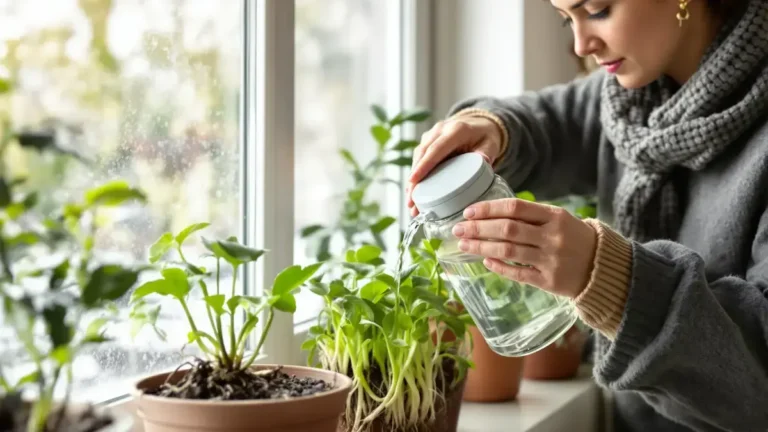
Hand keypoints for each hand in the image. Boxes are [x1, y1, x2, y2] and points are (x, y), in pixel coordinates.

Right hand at [407, 115, 503, 216]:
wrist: (478, 124)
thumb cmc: (485, 136)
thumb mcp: (491, 143)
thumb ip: (487, 152)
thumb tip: (484, 162)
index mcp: (456, 130)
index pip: (436, 149)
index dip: (424, 165)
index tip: (414, 180)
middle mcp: (440, 130)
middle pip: (422, 155)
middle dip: (414, 179)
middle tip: (411, 201)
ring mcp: (431, 135)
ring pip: (417, 157)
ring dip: (412, 180)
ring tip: (412, 202)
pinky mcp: (427, 142)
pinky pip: (418, 159)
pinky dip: (416, 175)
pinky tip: (414, 192)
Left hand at [451, 198, 596, 298]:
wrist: (603, 268)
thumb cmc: (575, 239)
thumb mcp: (560, 219)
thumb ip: (532, 215)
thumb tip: (491, 213)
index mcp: (555, 216)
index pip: (515, 208)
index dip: (488, 209)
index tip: (468, 212)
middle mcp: (553, 236)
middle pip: (508, 229)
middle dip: (478, 229)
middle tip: (458, 229)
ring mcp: (551, 260)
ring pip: (508, 251)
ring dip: (482, 247)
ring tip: (464, 245)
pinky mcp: (549, 282)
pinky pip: (518, 273)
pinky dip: (499, 267)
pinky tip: (485, 261)